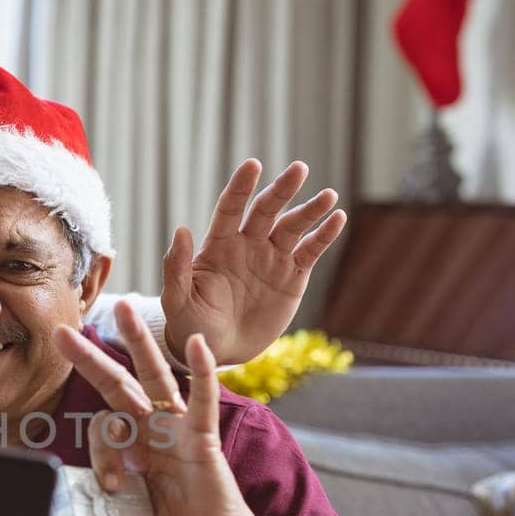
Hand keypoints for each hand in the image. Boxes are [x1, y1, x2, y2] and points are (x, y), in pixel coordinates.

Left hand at [55, 300, 262, 515]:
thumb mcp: (126, 515)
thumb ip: (100, 503)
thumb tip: (69, 512)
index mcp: (131, 445)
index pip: (101, 425)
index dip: (98, 450)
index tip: (109, 485)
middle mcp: (152, 430)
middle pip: (118, 383)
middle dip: (90, 357)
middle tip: (62, 331)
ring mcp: (178, 430)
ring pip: (156, 378)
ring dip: (140, 342)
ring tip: (125, 309)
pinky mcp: (204, 439)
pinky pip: (202, 400)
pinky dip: (202, 370)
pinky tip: (197, 342)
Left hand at [162, 159, 345, 365]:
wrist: (220, 350)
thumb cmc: (192, 323)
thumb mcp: (178, 300)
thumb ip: (176, 267)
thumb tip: (181, 229)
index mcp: (218, 245)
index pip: (230, 208)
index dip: (240, 187)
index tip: (252, 165)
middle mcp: (247, 244)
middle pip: (267, 210)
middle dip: (282, 189)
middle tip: (299, 169)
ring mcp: (272, 258)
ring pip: (293, 226)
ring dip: (310, 210)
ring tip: (328, 196)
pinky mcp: (293, 276)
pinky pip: (310, 251)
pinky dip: (324, 235)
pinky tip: (337, 219)